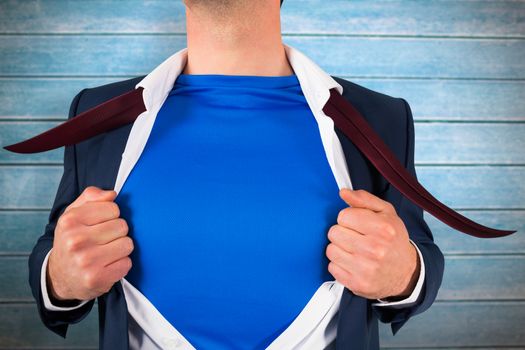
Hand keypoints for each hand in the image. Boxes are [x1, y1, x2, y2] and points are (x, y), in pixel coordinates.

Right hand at [47, 186, 133, 301]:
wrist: (59, 276)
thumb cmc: (72, 240)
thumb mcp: (73, 214)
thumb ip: (91, 197)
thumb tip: (112, 194)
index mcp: (70, 221)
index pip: (113, 208)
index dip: (111, 216)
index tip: (100, 224)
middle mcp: (75, 240)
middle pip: (122, 226)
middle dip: (117, 232)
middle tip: (103, 241)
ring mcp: (86, 261)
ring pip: (127, 244)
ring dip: (121, 248)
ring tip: (106, 253)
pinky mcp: (97, 278)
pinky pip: (127, 263)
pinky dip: (121, 264)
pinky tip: (107, 266)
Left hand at [326, 188, 418, 299]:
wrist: (406, 273)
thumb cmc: (393, 240)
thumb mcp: (386, 213)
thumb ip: (364, 199)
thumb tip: (343, 192)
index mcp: (383, 228)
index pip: (343, 216)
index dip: (348, 218)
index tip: (357, 224)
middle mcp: (374, 249)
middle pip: (334, 232)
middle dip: (342, 233)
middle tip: (356, 238)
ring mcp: (365, 268)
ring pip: (330, 250)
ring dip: (339, 249)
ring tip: (354, 251)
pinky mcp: (357, 283)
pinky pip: (332, 267)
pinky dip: (339, 265)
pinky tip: (353, 263)